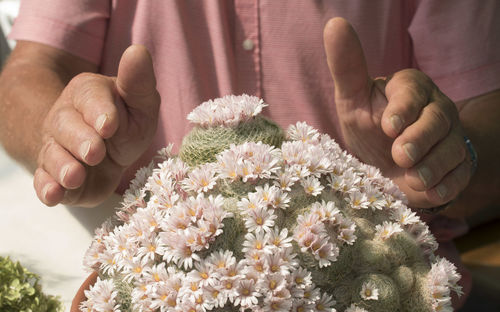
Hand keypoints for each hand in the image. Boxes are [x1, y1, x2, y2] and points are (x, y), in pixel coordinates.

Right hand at [33, 45, 159, 206]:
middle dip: (80, 140)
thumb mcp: (141, 102)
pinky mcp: (54, 174)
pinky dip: (47, 188)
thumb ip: (138, 81)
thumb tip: (138, 51)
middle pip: (64, 125)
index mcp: (88, 93)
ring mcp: (56, 146)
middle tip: (95, 152)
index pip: (89, 97)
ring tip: (74, 176)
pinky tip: (53, 195)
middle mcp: (66, 117)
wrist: (111, 153)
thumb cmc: (128, 123)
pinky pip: (44, 180)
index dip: (99, 111)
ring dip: (62, 166)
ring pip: (52, 154)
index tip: (109, 125)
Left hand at [323, 18, 472, 208]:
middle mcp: (436, 110)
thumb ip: (346, 67)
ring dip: (431, 167)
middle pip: (439, 120)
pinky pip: (460, 175)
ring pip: (453, 150)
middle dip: (419, 140)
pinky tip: (427, 192)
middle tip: (399, 156)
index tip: (388, 125)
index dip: (403, 109)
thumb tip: (334, 24)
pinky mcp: (458, 165)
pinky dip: (444, 186)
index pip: (414, 92)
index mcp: (410, 89)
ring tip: (410, 179)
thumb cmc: (368, 127)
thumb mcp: (352, 99)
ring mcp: (451, 138)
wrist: (387, 165)